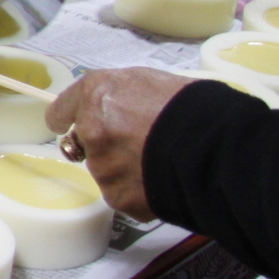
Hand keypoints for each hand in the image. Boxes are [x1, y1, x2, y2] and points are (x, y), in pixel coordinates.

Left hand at [44, 67, 192, 220]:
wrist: (216, 147)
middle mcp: (91, 129)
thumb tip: (116, 107)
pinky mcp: (117, 196)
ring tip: (160, 163)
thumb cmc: (193, 107)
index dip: (65, 117)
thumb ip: (121, 96)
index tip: (64, 123)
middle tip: (136, 144)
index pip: (62, 109)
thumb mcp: (153, 82)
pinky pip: (124, 195)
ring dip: (124, 170)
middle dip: (103, 145)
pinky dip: (139, 192)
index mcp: (97, 95)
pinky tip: (163, 182)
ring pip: (105, 171)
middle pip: (84, 143)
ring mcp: (102, 166)